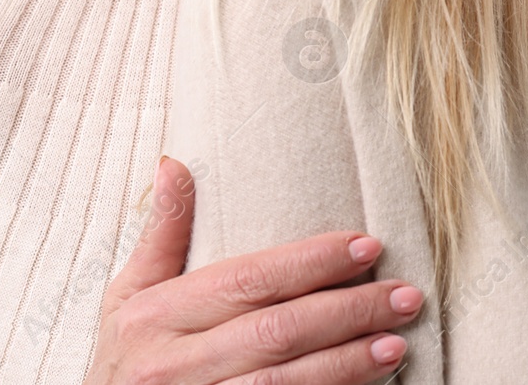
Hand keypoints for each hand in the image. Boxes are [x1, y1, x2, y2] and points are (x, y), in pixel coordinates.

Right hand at [83, 156, 423, 384]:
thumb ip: (160, 237)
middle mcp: (169, 366)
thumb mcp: (126, 300)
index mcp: (154, 317)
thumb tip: (175, 163)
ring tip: (397, 342)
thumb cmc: (122, 365)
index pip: (247, 279)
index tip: (367, 245)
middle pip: (276, 331)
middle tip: (405, 296)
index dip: (311, 262)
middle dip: (348, 311)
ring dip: (347, 365)